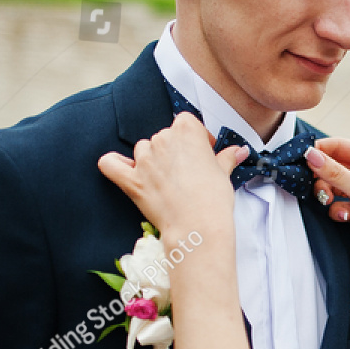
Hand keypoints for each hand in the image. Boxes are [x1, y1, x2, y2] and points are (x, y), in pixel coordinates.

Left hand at [97, 111, 247, 241]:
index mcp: (187, 131)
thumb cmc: (213, 200)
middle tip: (187, 172)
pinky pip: (110, 164)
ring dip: (151, 160)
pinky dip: (115, 165)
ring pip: (142, 149)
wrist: (198, 225)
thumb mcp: (224, 173)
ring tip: (166, 179)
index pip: (186, 122)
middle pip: (164, 136)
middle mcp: (162, 140)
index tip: (203, 151)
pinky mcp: (131, 180)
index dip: (196, 137)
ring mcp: (144, 160)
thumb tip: (239, 151)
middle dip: (175, 151)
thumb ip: (226, 158)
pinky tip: (125, 170)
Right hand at [307, 138, 349, 266]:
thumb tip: (310, 155)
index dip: (319, 151)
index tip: (302, 160)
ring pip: (330, 186)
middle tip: (318, 188)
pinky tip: (344, 216)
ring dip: (327, 195)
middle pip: (331, 166)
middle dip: (321, 178)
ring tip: (330, 202)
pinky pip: (335, 203)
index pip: (338, 146)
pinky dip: (335, 210)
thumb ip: (334, 173)